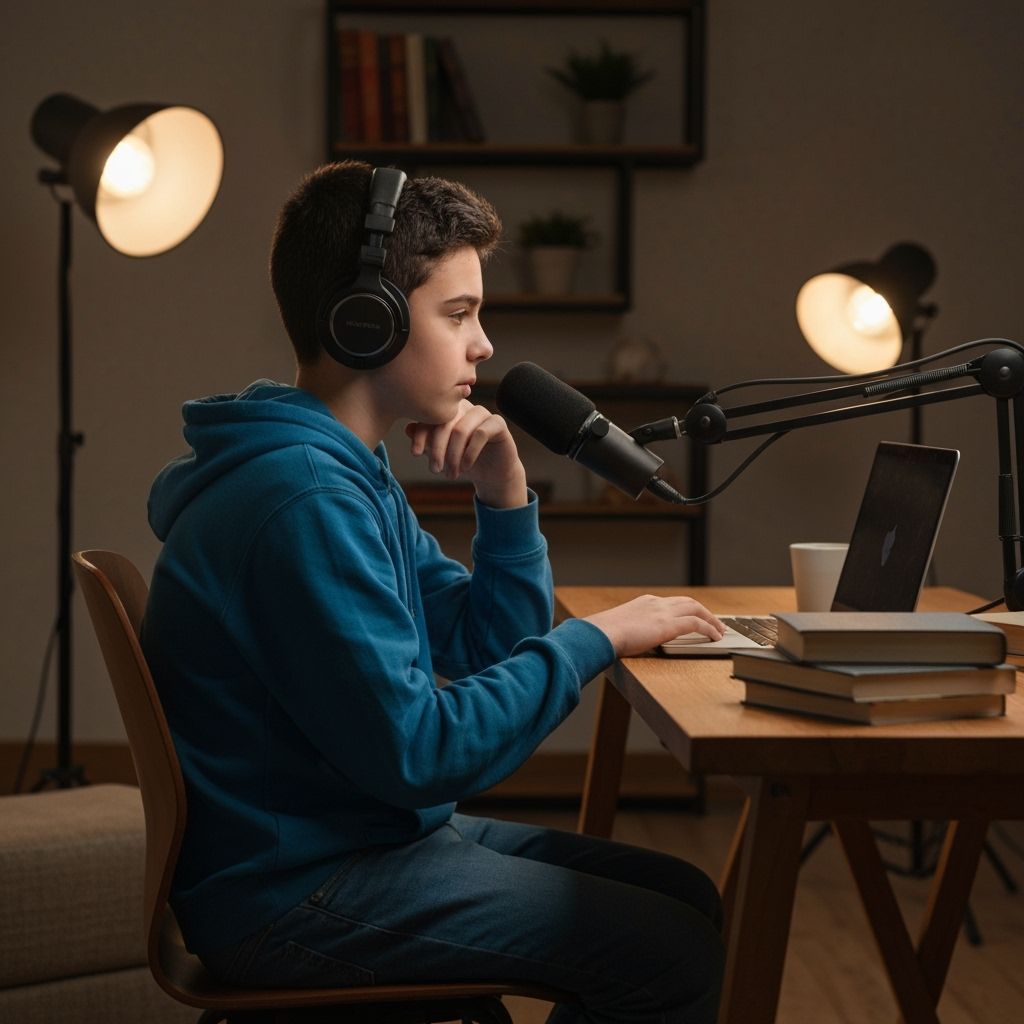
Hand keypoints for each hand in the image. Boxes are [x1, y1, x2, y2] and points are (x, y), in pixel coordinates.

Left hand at [406, 400, 527, 508]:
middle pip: (444, 422)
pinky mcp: (498, 423)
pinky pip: (480, 434)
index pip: (430, 416)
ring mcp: (482, 413)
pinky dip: (470, 453)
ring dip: (453, 455)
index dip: (421, 434)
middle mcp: (465, 407)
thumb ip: (427, 441)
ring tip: (451, 473)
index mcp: (449, 410)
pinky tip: (465, 467)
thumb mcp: (442, 454)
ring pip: (461, 429)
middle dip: (437, 448)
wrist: (492, 474)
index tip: (414, 453)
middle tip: (434, 469)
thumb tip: (408, 428)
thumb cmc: (464, 461)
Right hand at [583, 595, 725, 656]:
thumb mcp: (621, 627)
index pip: (672, 602)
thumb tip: (631, 641)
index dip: (687, 609)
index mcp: (645, 602)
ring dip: (711, 619)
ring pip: (696, 608)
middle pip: (688, 601)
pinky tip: (715, 637)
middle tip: (715, 622)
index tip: (694, 617)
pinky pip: (696, 623)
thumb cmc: (605, 634)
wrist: (601, 633)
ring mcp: (663, 612)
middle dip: (704, 611)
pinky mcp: (668, 625)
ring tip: (720, 630)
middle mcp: (657, 603)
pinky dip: (709, 628)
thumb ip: (632, 630)